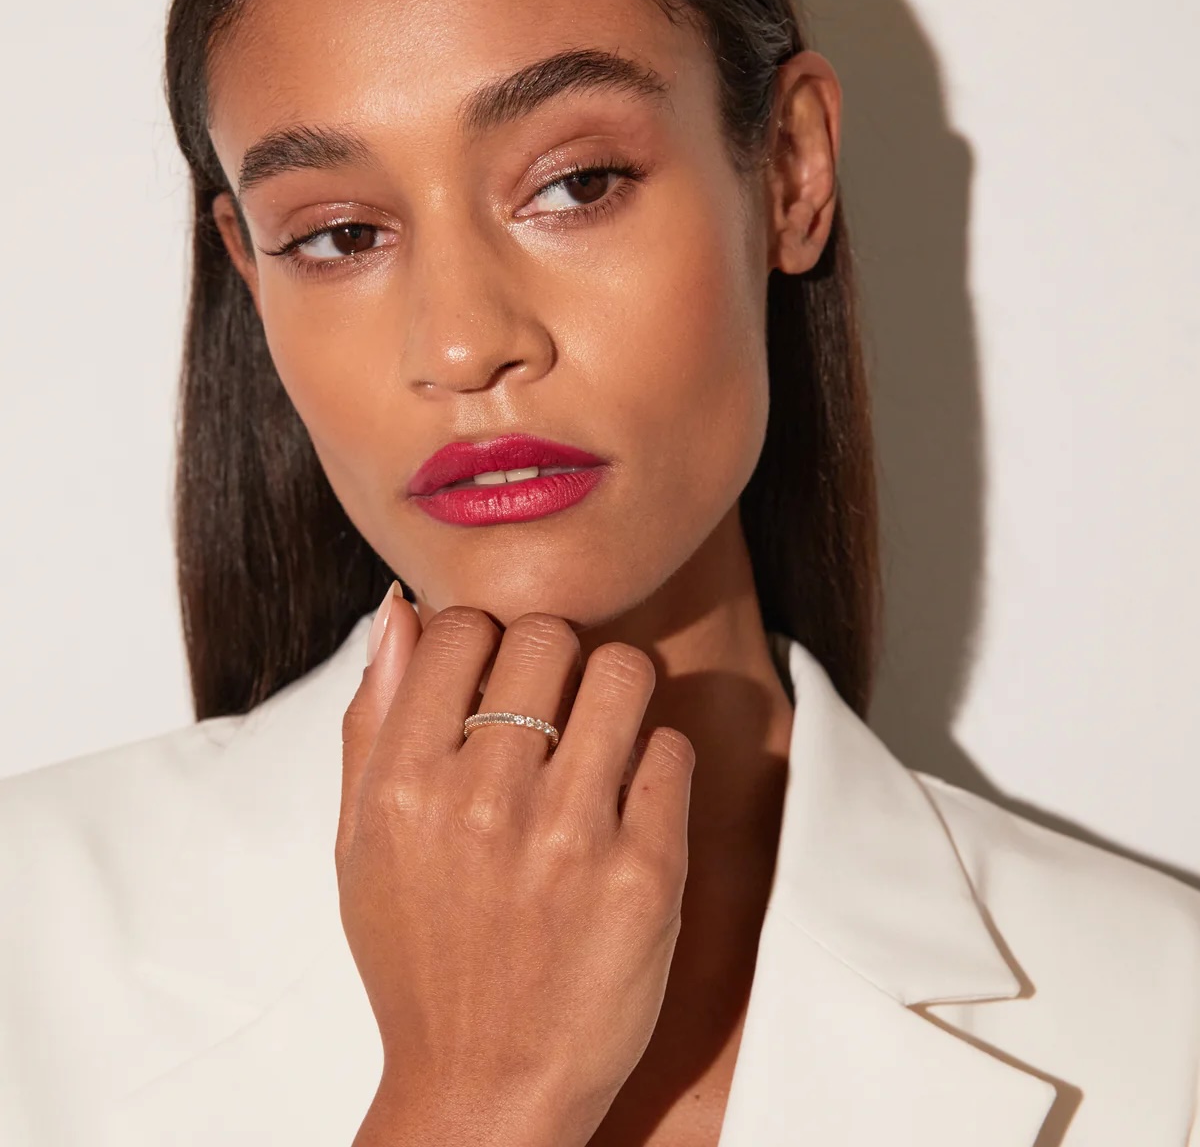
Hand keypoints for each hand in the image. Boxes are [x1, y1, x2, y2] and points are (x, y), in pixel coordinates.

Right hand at [338, 594, 694, 1145]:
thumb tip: (399, 610)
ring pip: (624, 673)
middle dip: (553, 654)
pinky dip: (656, 764)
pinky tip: (629, 803)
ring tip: (599, 736)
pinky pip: (673, 751)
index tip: (494, 673)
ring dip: (615, 693)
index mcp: (404, 785)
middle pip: (548, 633)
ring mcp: (570, 837)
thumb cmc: (418, 958)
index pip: (462, 627)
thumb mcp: (360, 842)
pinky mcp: (646, 874)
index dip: (483, 637)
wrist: (485, 1086)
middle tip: (552, 702)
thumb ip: (371, 720)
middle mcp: (484, 802)